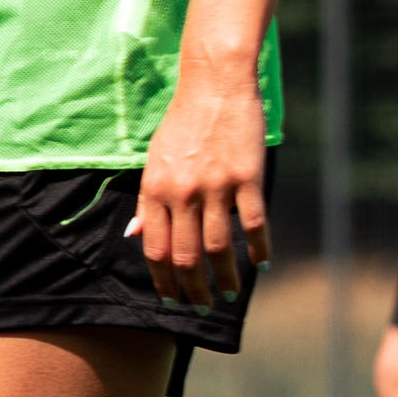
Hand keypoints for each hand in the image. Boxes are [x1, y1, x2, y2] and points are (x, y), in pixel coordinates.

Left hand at [137, 70, 271, 307]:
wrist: (214, 88)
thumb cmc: (182, 125)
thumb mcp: (153, 162)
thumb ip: (146, 201)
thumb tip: (134, 235)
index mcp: (155, 189)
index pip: (155, 248)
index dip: (163, 279)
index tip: (170, 300)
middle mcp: (182, 192)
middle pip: (186, 255)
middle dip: (193, 289)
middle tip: (202, 308)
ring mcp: (215, 186)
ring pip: (218, 247)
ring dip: (226, 277)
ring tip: (230, 293)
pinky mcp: (246, 178)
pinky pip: (253, 224)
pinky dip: (259, 248)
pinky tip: (263, 264)